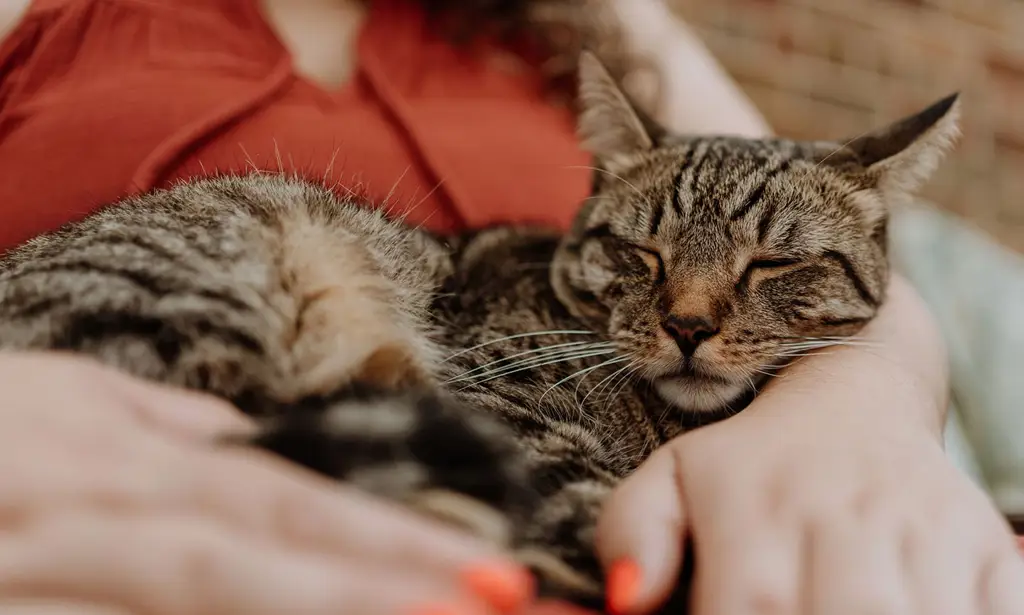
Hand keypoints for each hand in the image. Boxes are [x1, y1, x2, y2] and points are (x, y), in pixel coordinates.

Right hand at [0, 352, 534, 614]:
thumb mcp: (55, 404)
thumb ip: (161, 431)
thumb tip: (253, 447)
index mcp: (115, 451)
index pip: (277, 495)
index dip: (380, 538)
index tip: (482, 572)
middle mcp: (82, 500)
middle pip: (248, 546)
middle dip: (372, 582)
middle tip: (490, 604)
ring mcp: (29, 560)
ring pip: (183, 587)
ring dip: (298, 610)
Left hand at [595, 277, 1023, 613]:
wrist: (850, 390)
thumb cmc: (746, 455)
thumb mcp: (672, 476)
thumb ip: (635, 532)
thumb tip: (624, 602)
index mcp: (756, 510)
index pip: (750, 611)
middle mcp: (843, 518)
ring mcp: (922, 531)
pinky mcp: (984, 542)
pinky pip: (997, 609)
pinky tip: (925, 614)